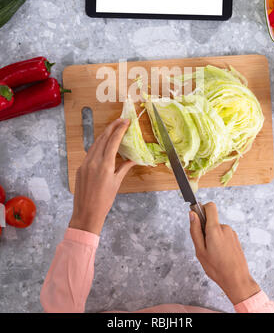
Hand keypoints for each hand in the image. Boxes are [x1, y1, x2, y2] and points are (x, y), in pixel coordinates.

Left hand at [69, 118, 135, 234]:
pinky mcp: (80, 168)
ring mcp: (85, 164)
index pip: (113, 141)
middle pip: (103, 138)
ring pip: (95, 143)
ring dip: (105, 134)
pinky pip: (90, 152)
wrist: (86, 213)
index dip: (120, 129)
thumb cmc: (104, 201)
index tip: (126, 122)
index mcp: (105, 165)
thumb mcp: (117, 183)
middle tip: (121, 120)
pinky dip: (98, 145)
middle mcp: (94, 161)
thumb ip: (124, 167)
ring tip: (113, 128)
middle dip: (112, 127)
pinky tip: (103, 144)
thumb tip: (133, 159)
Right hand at [189, 202, 259, 304]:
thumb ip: (195, 230)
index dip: (202, 209)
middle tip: (204, 246)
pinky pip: (224, 235)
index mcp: (215, 229)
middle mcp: (225, 228)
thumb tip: (192, 214)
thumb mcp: (200, 250)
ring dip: (213, 238)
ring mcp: (232, 234)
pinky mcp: (236, 239)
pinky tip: (220, 255)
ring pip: (217, 229)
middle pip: (212, 220)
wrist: (237, 280)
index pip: (210, 206)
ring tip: (213, 253)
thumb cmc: (217, 268)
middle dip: (205, 230)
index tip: (197, 218)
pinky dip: (220, 242)